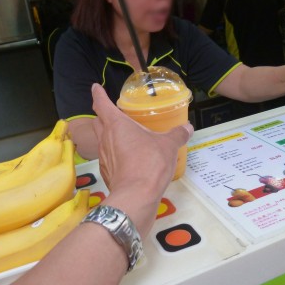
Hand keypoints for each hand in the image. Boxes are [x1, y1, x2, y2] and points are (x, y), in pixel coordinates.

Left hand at [91, 83, 192, 235]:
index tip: (95, 87)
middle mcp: (105, 138)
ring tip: (124, 136)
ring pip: (102, 140)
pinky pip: (109, 158)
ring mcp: (103, 157)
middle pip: (98, 121)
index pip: (101, 103)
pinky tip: (128, 159)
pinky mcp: (107, 173)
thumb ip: (177, 134)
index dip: (98, 94)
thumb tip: (188, 127)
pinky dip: (115, 154)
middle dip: (103, 115)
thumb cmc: (150, 163)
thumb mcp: (168, 146)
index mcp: (116, 125)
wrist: (136, 196)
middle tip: (113, 113)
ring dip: (110, 136)